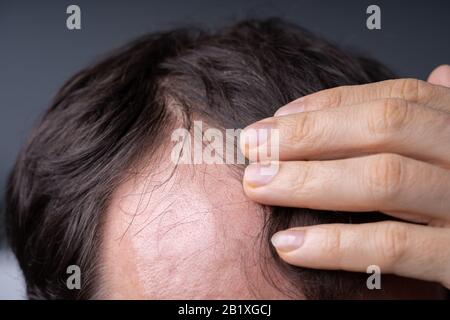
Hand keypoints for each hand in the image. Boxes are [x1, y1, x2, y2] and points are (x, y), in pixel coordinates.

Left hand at [240, 65, 449, 287]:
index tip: (273, 120)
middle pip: (384, 127)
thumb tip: (440, 71)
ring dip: (308, 182)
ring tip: (256, 186)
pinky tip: (288, 246)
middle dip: (308, 135)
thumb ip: (439, 118)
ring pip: (384, 179)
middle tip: (251, 148)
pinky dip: (334, 245)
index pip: (393, 98)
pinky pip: (393, 248)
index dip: (326, 106)